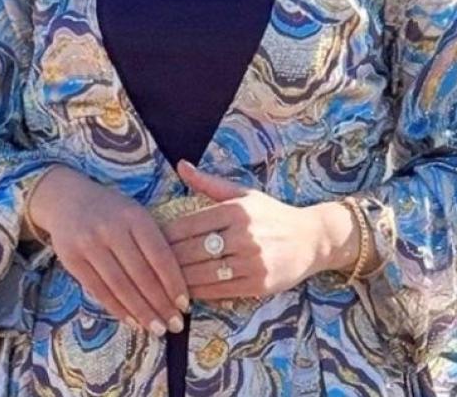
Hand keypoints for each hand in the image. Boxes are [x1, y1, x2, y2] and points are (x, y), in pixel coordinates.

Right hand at [28, 166, 189, 336]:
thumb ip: (153, 242)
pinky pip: (98, 290)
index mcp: (135, 216)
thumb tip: (176, 286)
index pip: (159, 255)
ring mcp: (89, 244)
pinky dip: (117, 309)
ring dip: (141, 312)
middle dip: (160, 304)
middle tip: (175, 325)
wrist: (67, 199)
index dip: (173, 283)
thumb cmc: (112, 212)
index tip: (185, 305)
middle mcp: (111, 229)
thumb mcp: (136, 215)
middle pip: (141, 275)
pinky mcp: (71, 259)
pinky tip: (132, 321)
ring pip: (120, 286)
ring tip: (156, 329)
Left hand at [161, 160, 341, 300]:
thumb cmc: (272, 215)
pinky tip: (183, 292)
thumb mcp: (243, 194)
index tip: (146, 240)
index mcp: (236, 211)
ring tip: (158, 281)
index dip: (164, 236)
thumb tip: (180, 165)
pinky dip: (198, 292)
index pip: (188, 225)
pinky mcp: (258, 285)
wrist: (312, 240)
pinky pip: (218, 291)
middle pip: (191, 252)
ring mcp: (251, 262)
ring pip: (202, 274)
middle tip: (144, 265)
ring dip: (177, 280)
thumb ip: (208, 183)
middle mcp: (244, 236)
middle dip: (165, 260)